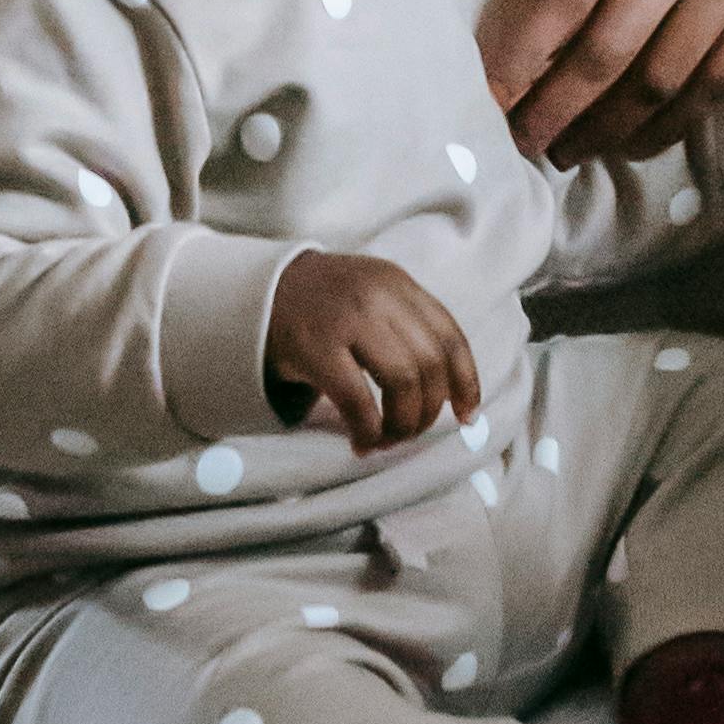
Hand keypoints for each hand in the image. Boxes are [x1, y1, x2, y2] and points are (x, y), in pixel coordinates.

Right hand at [265, 247, 482, 445]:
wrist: (257, 294)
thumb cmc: (324, 307)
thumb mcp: (371, 296)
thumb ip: (407, 327)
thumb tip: (450, 393)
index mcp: (397, 283)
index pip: (450, 335)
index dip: (466, 382)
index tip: (467, 415)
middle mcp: (378, 295)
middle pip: (430, 363)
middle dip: (428, 410)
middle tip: (410, 431)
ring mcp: (347, 319)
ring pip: (403, 380)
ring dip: (403, 423)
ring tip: (387, 437)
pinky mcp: (316, 347)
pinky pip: (359, 400)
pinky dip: (369, 430)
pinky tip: (362, 441)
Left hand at [476, 0, 723, 163]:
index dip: (522, 52)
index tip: (488, 94)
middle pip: (608, 49)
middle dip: (555, 108)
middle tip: (519, 143)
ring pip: (664, 77)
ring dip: (609, 128)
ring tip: (570, 152)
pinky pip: (723, 75)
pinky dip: (679, 118)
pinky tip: (643, 139)